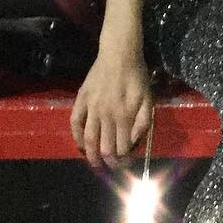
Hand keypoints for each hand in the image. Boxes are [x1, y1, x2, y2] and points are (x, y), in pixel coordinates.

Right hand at [70, 49, 152, 169]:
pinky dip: (76, 136)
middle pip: (104, 147)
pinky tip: (80, 145)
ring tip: (95, 164)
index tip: (126, 164)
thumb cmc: (137, 78)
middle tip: (112, 167)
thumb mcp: (148, 99)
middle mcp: (106, 115)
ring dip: (91, 155)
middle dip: (109, 162)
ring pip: (88, 138)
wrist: (119, 55)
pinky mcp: (81, 99)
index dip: (124, 160)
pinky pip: (75, 122)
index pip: (122, 147)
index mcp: (124, 116)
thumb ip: (142, 123)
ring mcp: (91, 108)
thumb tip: (133, 143)